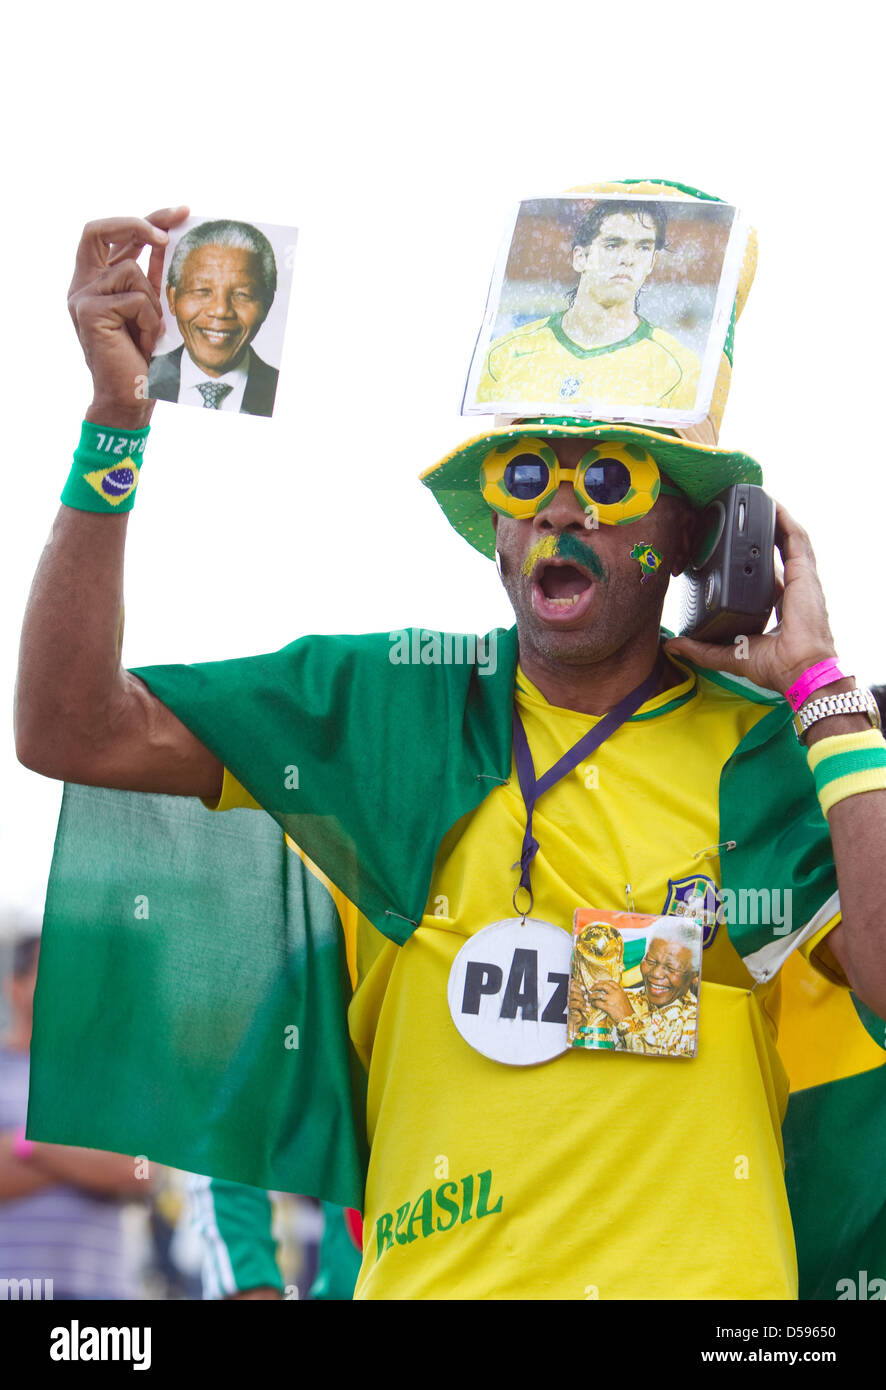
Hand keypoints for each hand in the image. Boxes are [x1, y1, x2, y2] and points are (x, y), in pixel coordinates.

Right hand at [68, 206, 188, 428]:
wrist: (131, 398)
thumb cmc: (144, 358)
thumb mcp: (153, 306)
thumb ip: (155, 273)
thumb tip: (170, 236)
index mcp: (96, 280)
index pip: (114, 234)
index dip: (146, 219)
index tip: (180, 213)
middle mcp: (82, 284)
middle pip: (97, 229)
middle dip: (136, 223)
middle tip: (167, 234)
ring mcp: (81, 296)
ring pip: (130, 270)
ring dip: (152, 302)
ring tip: (150, 332)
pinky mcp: (88, 310)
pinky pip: (134, 297)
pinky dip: (149, 320)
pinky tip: (144, 342)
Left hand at [587, 979, 633, 1022]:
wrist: (629, 1019)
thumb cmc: (626, 1010)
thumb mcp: (624, 998)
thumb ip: (617, 993)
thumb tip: (607, 991)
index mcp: (620, 990)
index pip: (610, 982)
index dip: (602, 981)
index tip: (596, 982)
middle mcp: (615, 993)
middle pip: (603, 985)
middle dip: (595, 986)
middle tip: (591, 988)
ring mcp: (611, 999)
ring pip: (598, 994)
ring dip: (592, 995)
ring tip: (589, 996)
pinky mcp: (607, 1007)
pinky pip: (597, 1003)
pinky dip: (593, 1003)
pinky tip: (592, 1004)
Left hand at [664, 502, 837, 695]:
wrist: (800, 669)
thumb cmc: (775, 666)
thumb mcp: (728, 655)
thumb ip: (700, 649)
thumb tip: (672, 645)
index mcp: (776, 605)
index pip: (764, 574)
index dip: (750, 560)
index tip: (732, 550)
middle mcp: (791, 588)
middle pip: (775, 551)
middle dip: (760, 533)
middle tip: (740, 517)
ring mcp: (801, 578)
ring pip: (787, 538)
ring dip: (772, 519)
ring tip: (755, 502)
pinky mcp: (806, 572)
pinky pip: (796, 537)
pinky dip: (784, 519)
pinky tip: (771, 505)